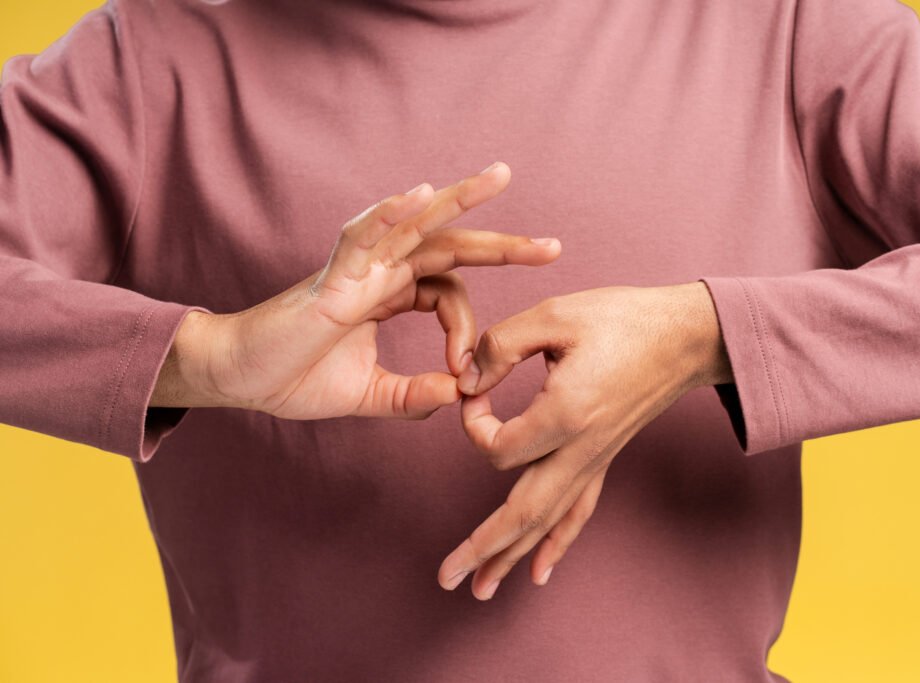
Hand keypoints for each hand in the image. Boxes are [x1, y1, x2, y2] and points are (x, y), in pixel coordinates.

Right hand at [151, 162, 560, 419]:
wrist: (239, 379)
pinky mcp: (330, 278)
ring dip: (458, 200)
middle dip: (501, 245)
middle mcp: (379, 274)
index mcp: (389, 296)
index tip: (467, 371)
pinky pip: (361, 234)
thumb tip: (458, 397)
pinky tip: (421, 194)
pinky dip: (389, 212)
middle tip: (553, 247)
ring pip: (413, 224)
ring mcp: (356, 270)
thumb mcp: (368, 395)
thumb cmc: (293, 378)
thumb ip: (412, 397)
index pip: (449, 292)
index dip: (468, 330)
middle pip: (448, 246)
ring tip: (500, 178)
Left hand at [437, 282, 732, 598]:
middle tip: (446, 578)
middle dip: (482, 547)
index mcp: (566, 413)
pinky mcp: (604, 459)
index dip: (473, 424)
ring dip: (511, 557)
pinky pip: (578, 512)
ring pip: (548, 522)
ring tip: (479, 590)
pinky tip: (541, 571)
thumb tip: (467, 382)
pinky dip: (556, 544)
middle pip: (523, 513)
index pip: (499, 448)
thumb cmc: (622, 319)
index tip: (472, 390)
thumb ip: (501, 345)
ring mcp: (596, 459)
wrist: (686, 336)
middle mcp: (582, 448)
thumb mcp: (555, 315)